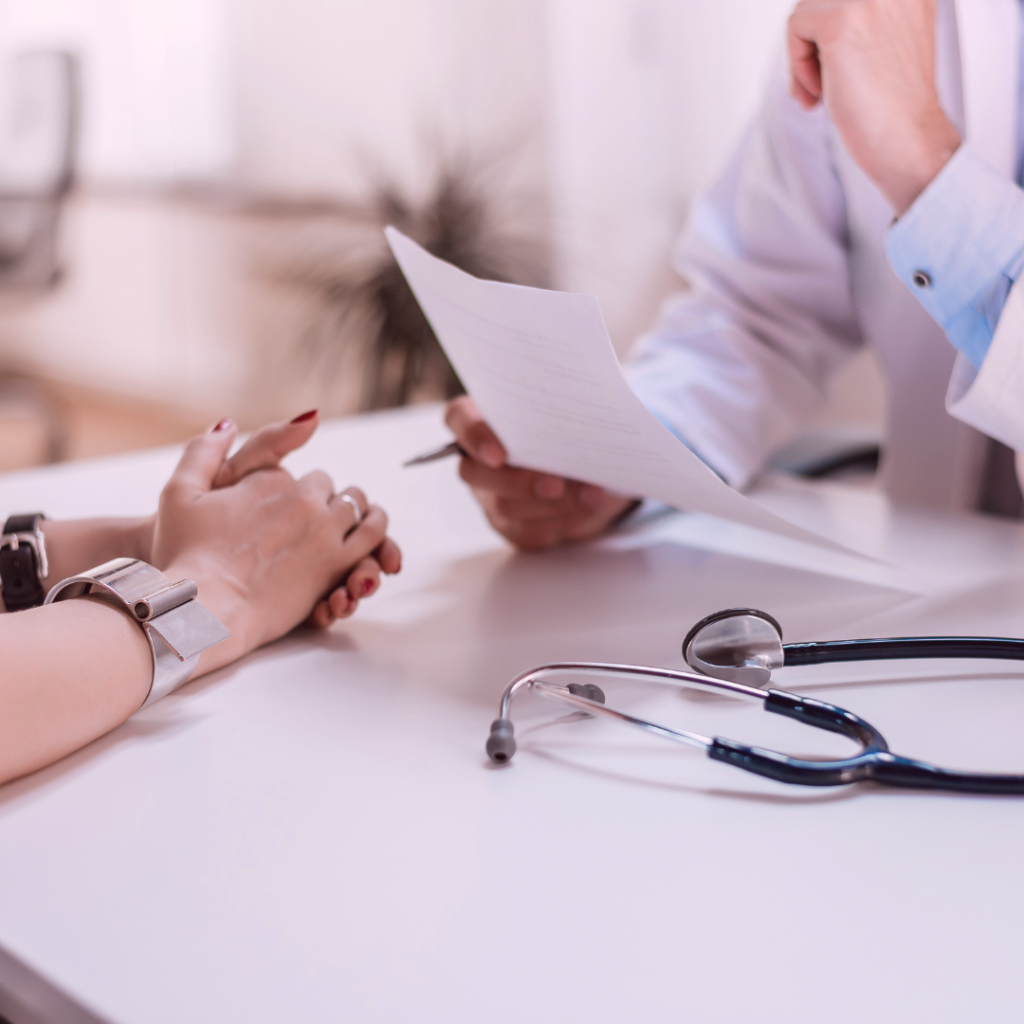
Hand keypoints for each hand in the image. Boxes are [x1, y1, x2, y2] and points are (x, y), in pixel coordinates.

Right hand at [149, 421, 400, 672]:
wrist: (204, 609)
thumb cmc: (185, 555)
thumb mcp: (178, 492)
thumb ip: (204, 451)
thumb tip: (227, 423)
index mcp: (270, 480)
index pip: (304, 475)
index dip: (300, 490)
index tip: (292, 506)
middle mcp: (302, 500)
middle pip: (331, 489)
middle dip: (329, 499)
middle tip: (324, 516)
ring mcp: (323, 533)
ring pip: (357, 508)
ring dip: (360, 511)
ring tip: (361, 519)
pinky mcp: (335, 565)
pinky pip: (372, 540)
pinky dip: (378, 536)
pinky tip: (375, 542)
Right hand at [445, 396, 636, 549]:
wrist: (597, 469)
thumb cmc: (579, 430)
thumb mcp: (576, 413)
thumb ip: (563, 413)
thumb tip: (572, 428)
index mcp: (484, 418)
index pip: (459, 418)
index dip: (473, 436)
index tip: (498, 455)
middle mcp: (479, 459)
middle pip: (475, 473)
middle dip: (519, 482)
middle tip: (557, 484)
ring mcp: (491, 496)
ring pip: (505, 507)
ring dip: (552, 503)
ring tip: (589, 493)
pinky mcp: (512, 526)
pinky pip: (528, 530)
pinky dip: (563, 518)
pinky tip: (588, 504)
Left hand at [788, 0, 959, 214]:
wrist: (907, 136)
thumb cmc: (892, 100)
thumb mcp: (881, 38)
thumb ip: (857, 14)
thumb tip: (811, 9)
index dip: (830, 32)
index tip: (838, 64)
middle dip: (815, 42)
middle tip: (825, 83)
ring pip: (807, 8)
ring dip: (805, 56)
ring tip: (823, 90)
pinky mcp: (842, 19)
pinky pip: (796, 26)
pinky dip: (798, 64)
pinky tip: (820, 92)